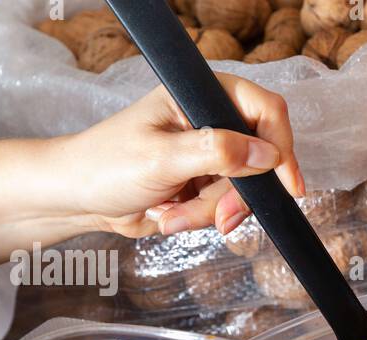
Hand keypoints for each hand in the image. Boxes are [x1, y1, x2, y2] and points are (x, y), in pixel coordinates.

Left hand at [58, 75, 303, 238]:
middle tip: (219, 217)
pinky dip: (203, 218)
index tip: (288, 184)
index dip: (281, 145)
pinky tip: (171, 216)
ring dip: (212, 210)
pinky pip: (226, 206)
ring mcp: (210, 154)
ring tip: (173, 216)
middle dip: (236, 194)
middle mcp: (210, 119)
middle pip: (259, 158)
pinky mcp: (205, 183)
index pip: (264, 110)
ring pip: (244, 189)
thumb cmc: (105, 165)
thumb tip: (268, 155)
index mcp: (199, 95)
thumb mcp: (162, 157)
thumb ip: (217, 152)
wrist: (78, 199)